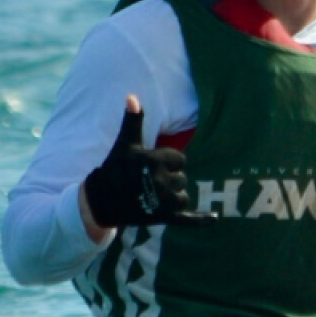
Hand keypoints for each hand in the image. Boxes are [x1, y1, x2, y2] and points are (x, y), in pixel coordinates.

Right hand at [83, 95, 215, 228]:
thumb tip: (132, 96)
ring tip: (154, 197)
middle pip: (182, 179)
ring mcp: (163, 201)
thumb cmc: (115, 168)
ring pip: (183, 197)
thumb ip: (133, 121)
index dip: (168, 163)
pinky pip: (188, 219)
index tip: (151, 167)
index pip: (180, 160)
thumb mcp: (125, 144)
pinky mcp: (163, 218)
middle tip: (149, 183)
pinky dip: (202, 220)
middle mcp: (162, 180)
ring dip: (174, 198)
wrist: (101, 201)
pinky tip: (215, 217)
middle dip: (170, 180)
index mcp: (156, 160)